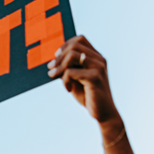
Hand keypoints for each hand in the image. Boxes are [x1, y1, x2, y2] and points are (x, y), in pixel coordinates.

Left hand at [47, 36, 140, 153]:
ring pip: (72, 55)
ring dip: (59, 66)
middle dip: (59, 56)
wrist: (103, 114)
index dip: (65, 44)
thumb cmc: (88, 95)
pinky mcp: (95, 78)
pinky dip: (65, 79)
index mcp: (96, 57)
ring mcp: (99, 67)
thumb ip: (68, 67)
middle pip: (75, 45)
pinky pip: (71, 72)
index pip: (80, 39)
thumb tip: (52, 60)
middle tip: (50, 68)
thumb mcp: (75, 78)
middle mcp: (99, 59)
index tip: (55, 56)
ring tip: (53, 76)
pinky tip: (68, 89)